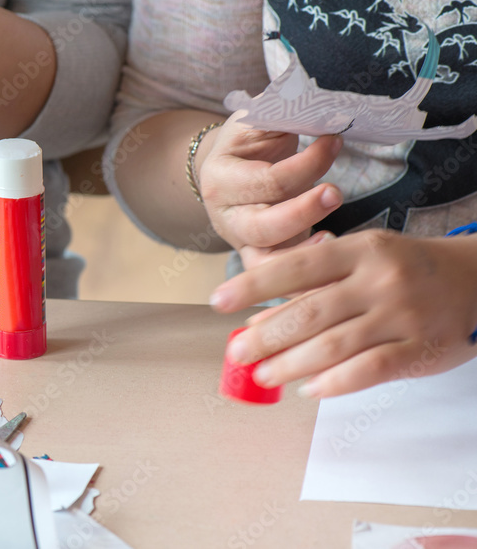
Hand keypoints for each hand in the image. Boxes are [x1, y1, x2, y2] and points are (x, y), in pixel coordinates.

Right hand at [199, 111, 344, 266]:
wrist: (229, 169)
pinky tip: (326, 257)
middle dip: (302, 211)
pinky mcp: (256, 258)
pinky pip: (274, 277)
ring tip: (333, 240)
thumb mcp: (259, 118)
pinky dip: (298, 278)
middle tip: (336, 192)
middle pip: (262, 225)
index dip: (307, 162)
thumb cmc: (250, 142)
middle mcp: (224, 214)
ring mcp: (239, 240)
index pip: (267, 179)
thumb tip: (322, 103)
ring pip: (265, 260)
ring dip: (301, 252)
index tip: (336, 139)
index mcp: (220, 176)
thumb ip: (284, 109)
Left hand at [211, 230, 476, 396]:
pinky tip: (309, 389)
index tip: (219, 301)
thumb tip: (256, 315)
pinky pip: (370, 370)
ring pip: (334, 345)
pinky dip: (334, 382)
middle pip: (310, 312)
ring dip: (291, 364)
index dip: (253, 285)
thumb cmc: (403, 268)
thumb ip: (312, 280)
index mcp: (360, 250)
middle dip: (266, 336)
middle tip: (236, 352)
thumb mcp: (360, 257)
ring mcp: (401, 316)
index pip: (296, 267)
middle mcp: (379, 281)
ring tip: (263, 375)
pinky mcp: (420, 349)